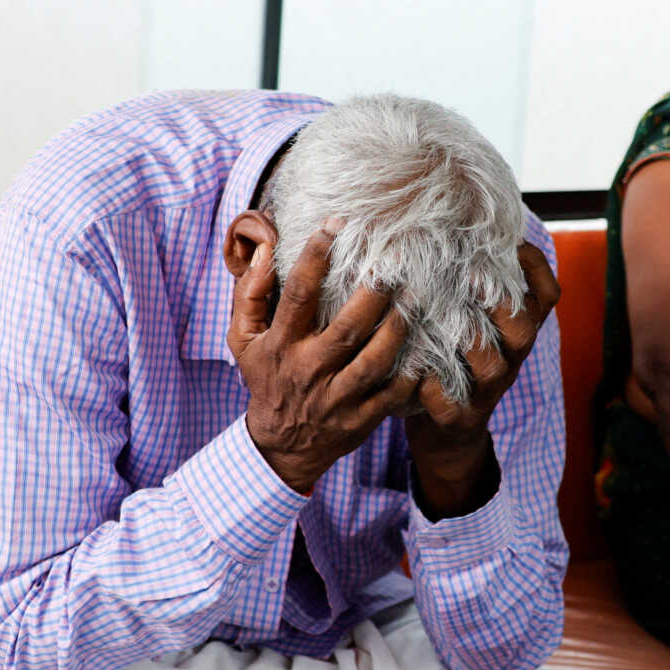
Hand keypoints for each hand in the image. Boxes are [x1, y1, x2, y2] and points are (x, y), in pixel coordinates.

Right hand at [229, 225, 419, 493]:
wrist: (282, 444)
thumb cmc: (266, 378)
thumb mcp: (242, 340)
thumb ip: (249, 294)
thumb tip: (265, 250)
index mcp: (281, 345)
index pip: (298, 296)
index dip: (315, 258)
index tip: (334, 225)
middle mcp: (309, 370)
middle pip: (346, 329)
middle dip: (373, 294)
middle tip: (395, 261)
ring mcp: (337, 397)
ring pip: (374, 361)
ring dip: (398, 328)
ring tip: (416, 298)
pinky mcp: (361, 419)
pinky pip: (392, 395)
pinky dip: (411, 373)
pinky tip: (427, 346)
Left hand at [402, 242, 559, 513]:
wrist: (445, 432)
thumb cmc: (450, 358)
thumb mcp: (468, 319)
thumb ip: (468, 281)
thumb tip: (451, 220)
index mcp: (513, 331)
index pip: (546, 297)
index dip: (534, 268)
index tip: (511, 242)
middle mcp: (508, 359)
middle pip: (526, 331)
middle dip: (502, 304)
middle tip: (470, 277)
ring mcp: (486, 391)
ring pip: (494, 369)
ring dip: (471, 345)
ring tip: (445, 326)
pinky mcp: (459, 419)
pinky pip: (454, 409)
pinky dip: (437, 393)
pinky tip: (420, 377)